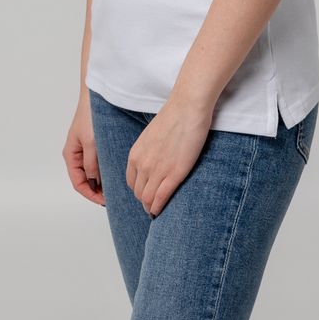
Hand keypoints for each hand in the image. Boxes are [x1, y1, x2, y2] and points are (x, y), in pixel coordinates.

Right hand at [63, 95, 105, 206]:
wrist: (95, 95)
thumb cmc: (90, 116)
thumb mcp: (91, 142)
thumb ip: (91, 163)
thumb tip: (93, 182)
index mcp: (70, 155)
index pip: (78, 183)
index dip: (90, 194)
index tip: (104, 201)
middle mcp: (76, 153)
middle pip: (84, 179)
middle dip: (96, 190)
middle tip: (112, 198)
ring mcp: (84, 148)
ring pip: (91, 171)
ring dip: (101, 180)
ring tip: (115, 187)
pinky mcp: (93, 143)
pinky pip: (97, 161)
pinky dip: (104, 169)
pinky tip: (114, 171)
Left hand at [126, 96, 212, 217]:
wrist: (187, 108)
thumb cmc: (174, 117)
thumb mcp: (152, 135)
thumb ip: (148, 151)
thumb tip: (154, 160)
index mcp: (135, 154)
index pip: (131, 182)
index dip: (139, 190)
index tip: (147, 192)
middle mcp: (142, 165)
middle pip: (138, 193)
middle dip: (145, 200)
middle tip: (154, 203)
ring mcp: (157, 171)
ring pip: (148, 199)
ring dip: (152, 207)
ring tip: (158, 209)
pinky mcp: (173, 174)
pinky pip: (161, 199)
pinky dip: (159, 208)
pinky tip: (161, 211)